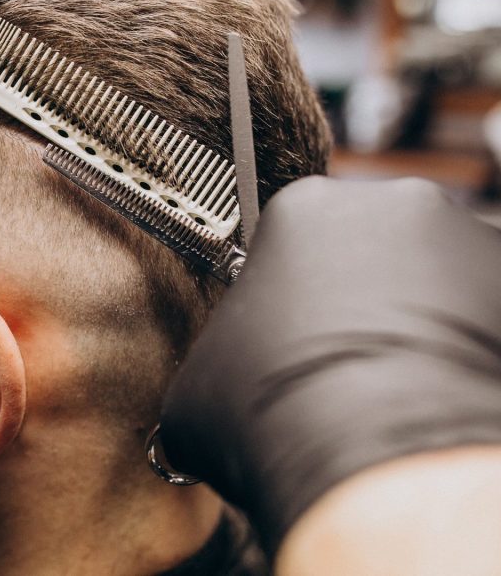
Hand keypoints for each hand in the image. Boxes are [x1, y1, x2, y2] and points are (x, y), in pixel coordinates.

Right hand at [160, 176, 500, 553]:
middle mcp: (391, 204)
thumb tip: (201, 410)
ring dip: (417, 319)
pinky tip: (433, 394)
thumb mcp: (194, 393)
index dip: (292, 291)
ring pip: (436, 277)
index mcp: (303, 208)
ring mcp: (469, 241)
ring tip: (394, 386)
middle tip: (341, 361)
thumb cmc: (277, 410)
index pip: (296, 237)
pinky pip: (482, 316)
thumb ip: (205, 372)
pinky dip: (464, 348)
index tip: (290, 332)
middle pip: (374, 245)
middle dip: (361, 296)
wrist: (376, 462)